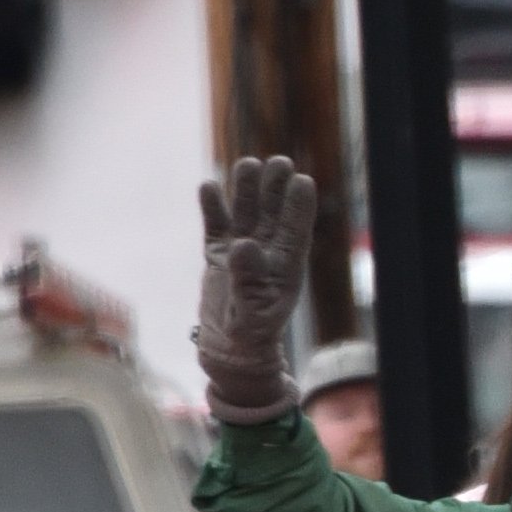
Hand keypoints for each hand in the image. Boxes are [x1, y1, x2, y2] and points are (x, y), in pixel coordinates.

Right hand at [196, 156, 315, 426]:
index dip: (298, 207)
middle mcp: (266, 254)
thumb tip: (244, 244)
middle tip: (279, 162)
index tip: (302, 181)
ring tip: (248, 164)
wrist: (229, 349)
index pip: (294, 231)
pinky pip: (216, 226)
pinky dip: (212, 208)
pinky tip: (209, 186)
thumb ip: (249, 280)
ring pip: (244, 214)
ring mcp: (241, 252)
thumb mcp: (251, 312)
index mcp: (285, 267)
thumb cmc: (249, 336)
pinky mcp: (218, 255)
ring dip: (246, 190)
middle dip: (275, 189)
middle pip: (272, 214)